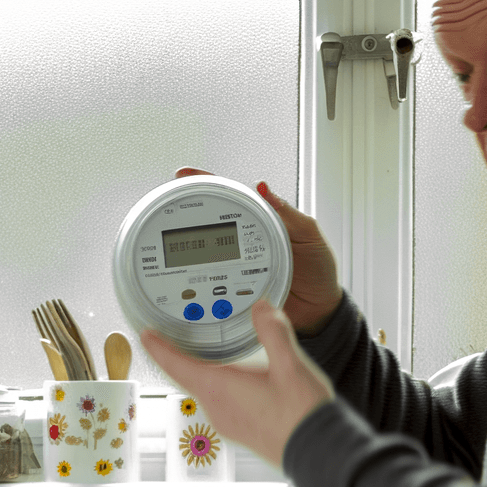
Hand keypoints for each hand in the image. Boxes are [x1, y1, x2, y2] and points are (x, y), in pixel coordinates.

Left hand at [140, 301, 334, 469]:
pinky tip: (236, 379)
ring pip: (204, 390)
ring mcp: (228, 423)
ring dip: (200, 370)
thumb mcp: (291, 365)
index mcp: (220, 388)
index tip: (144, 335)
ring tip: (206, 352)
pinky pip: (219, 402)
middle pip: (187, 376)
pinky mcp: (241, 431)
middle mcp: (217, 408)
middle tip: (171, 337)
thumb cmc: (302, 416)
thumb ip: (274, 332)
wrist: (319, 454)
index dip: (158, 348)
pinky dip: (217, 384)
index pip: (177, 365)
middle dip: (177, 356)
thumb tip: (261, 308)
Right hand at [174, 167, 343, 334]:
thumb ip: (288, 214)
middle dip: (185, 210)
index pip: (232, 197)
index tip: (185, 175)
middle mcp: (244, 241)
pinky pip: (211, 279)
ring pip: (205, 250)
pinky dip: (195, 274)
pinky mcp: (232, 288)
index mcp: (262, 221)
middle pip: (209, 221)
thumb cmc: (318, 271)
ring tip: (168, 232)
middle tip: (167, 201)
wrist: (318, 311)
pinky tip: (183, 270)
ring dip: (185, 242)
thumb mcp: (308, 235)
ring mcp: (235, 264)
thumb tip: (264, 188)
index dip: (208, 184)